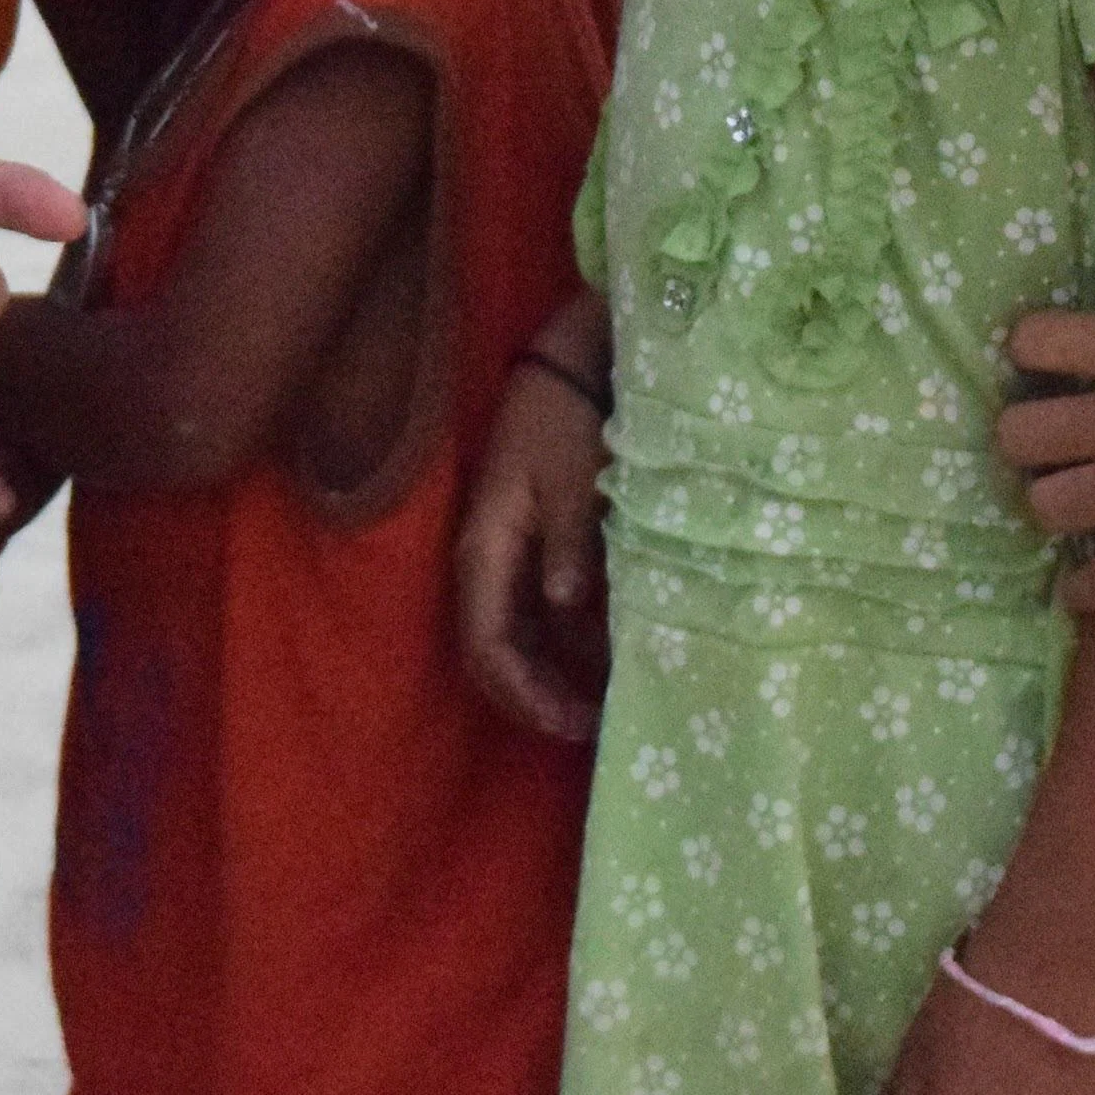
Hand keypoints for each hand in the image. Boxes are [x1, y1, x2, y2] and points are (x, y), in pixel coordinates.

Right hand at [455, 348, 611, 738]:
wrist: (568, 367)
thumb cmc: (565, 420)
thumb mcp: (570, 482)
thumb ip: (568, 547)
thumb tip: (565, 609)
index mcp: (485, 550)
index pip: (488, 646)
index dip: (525, 693)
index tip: (572, 723)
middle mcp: (488, 563)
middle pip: (496, 653)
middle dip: (536, 697)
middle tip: (591, 727)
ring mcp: (509, 557)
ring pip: (521, 638)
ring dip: (554, 675)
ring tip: (605, 701)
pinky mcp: (535, 547)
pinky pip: (543, 613)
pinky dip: (570, 642)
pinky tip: (609, 655)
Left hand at [1000, 241, 1094, 614]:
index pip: (1037, 341)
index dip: (1029, 347)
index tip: (1038, 356)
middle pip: (1019, 434)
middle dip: (1023, 438)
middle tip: (1043, 441)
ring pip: (1049, 507)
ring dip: (1052, 506)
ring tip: (1065, 504)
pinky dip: (1087, 591)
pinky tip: (1078, 592)